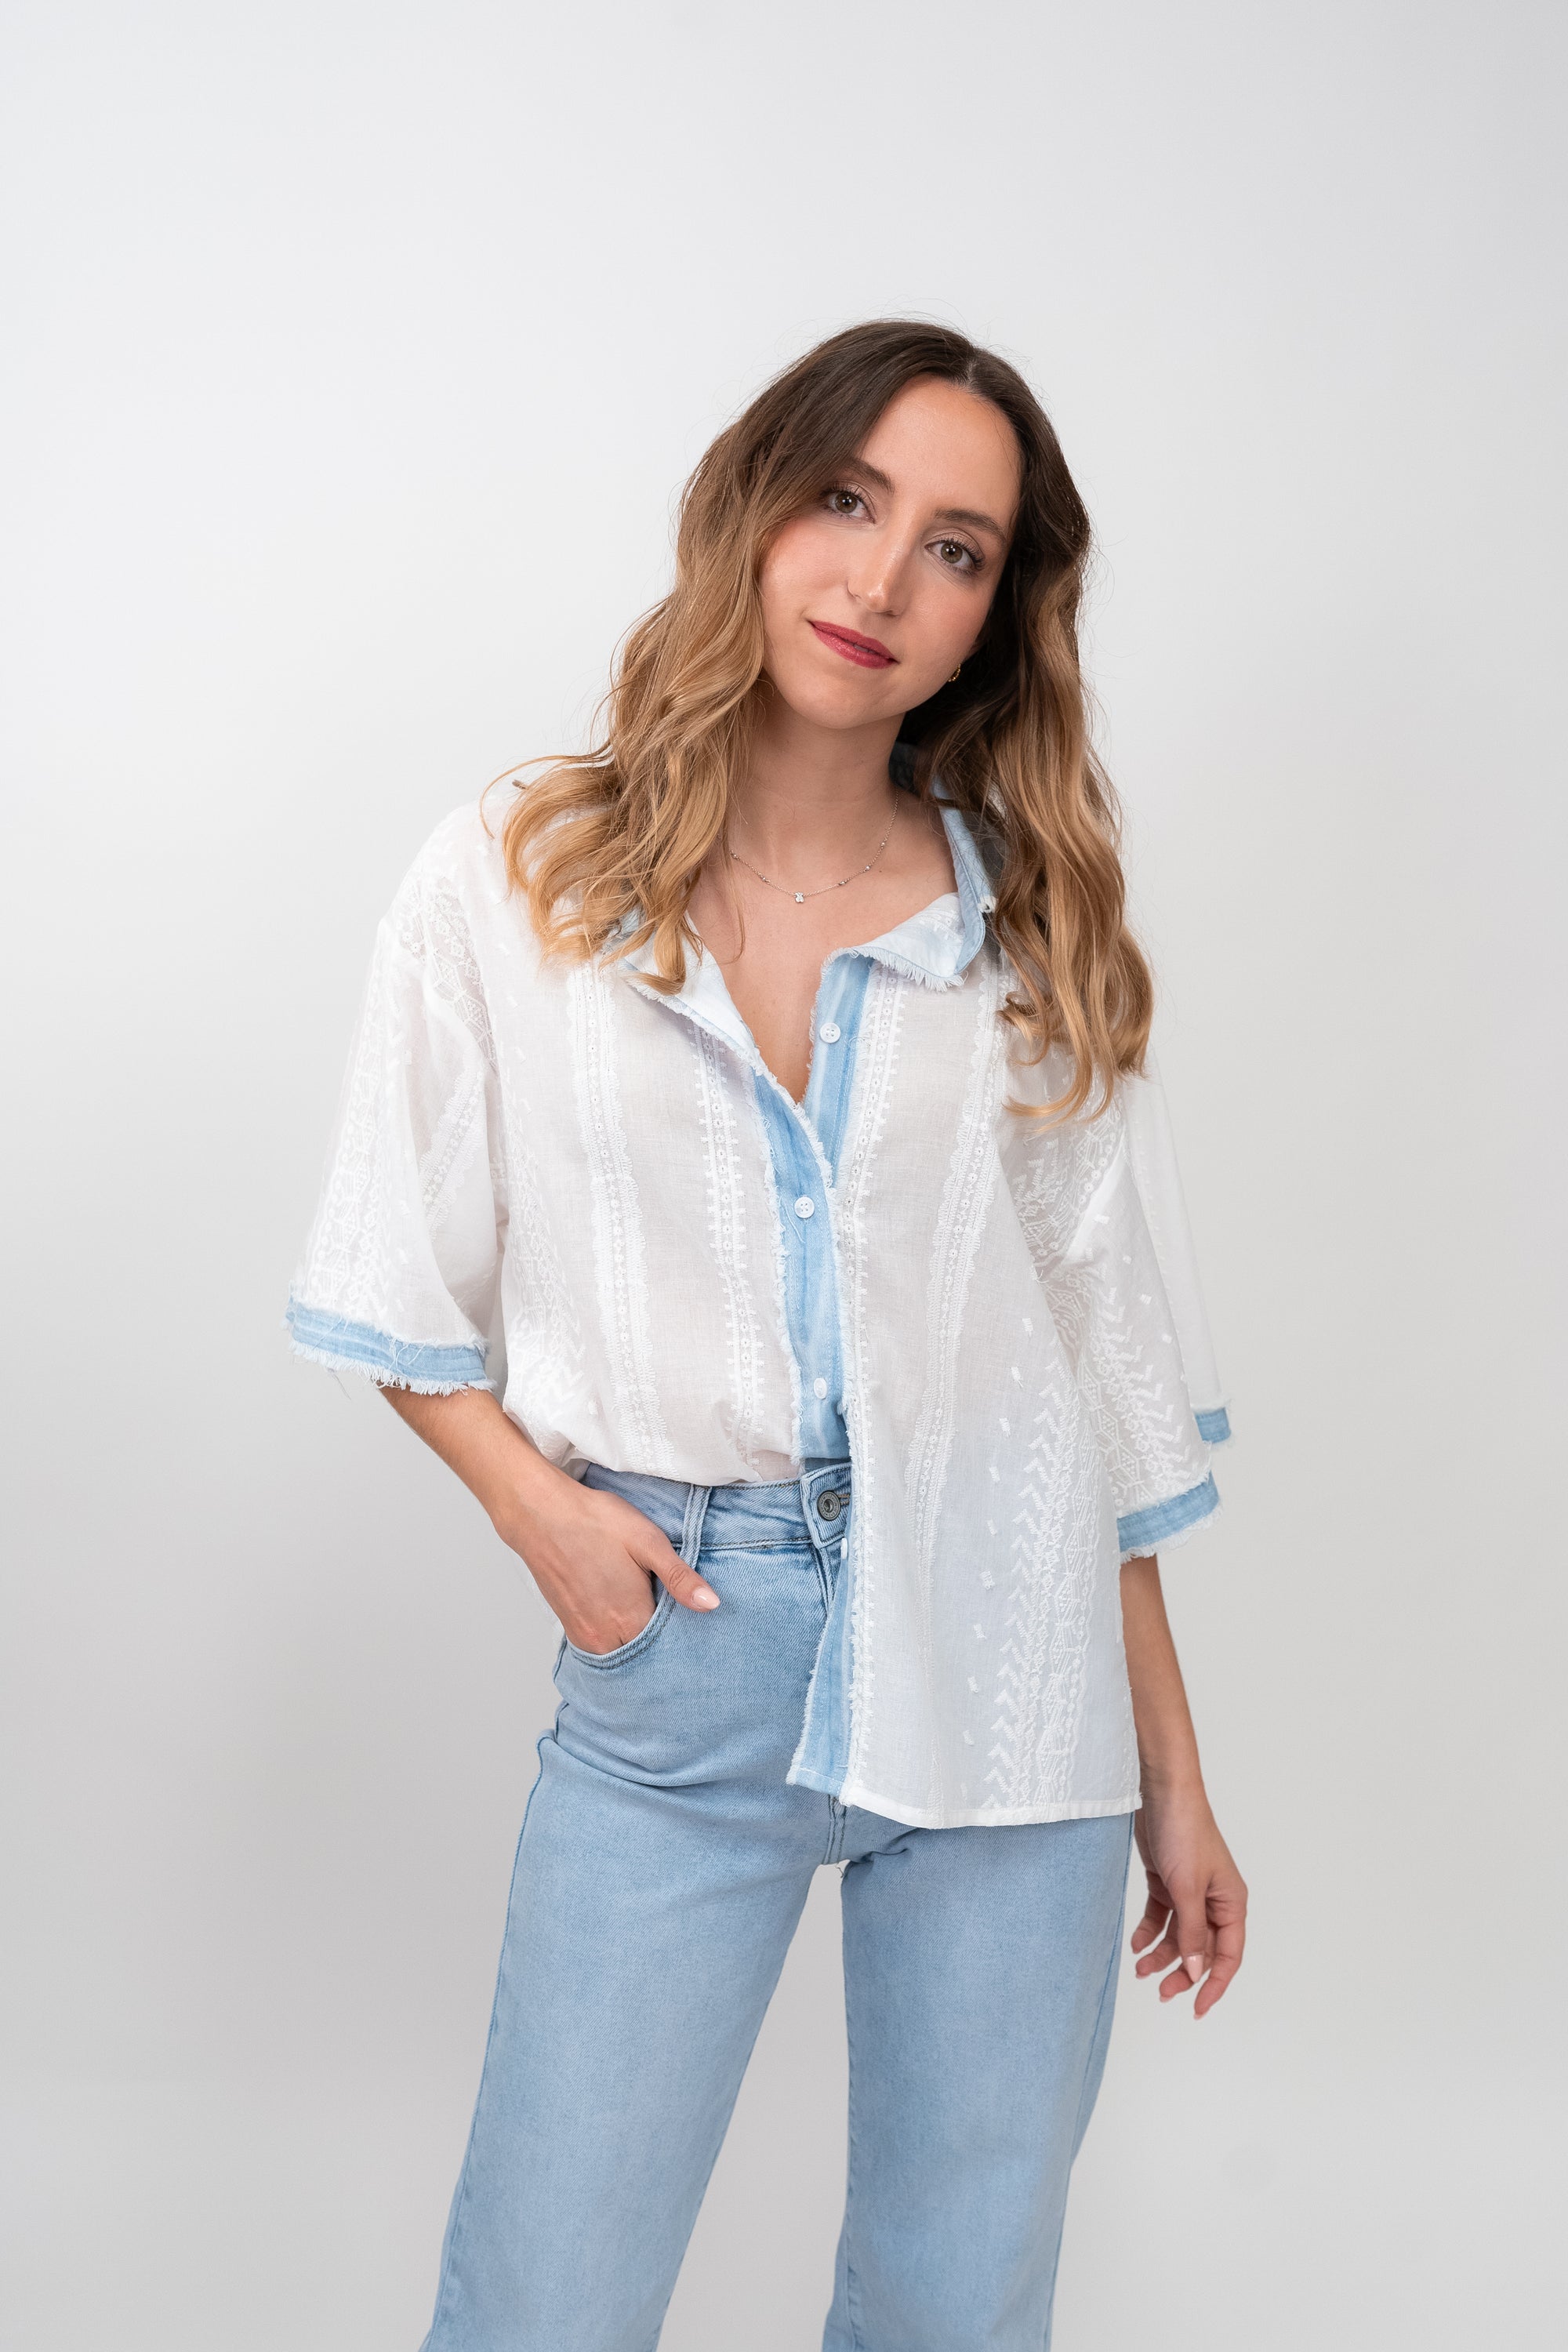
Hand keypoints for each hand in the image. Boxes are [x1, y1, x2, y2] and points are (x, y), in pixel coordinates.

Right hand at [501, 1474, 719, 1655]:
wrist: (541, 1515)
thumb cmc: (595, 1522)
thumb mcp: (648, 1541)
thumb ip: (680, 1578)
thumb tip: (712, 1605)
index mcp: (631, 1617)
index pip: (668, 1645)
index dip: (682, 1633)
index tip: (689, 1620)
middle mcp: (606, 1635)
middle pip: (644, 1653)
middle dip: (659, 1641)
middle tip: (668, 1614)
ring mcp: (584, 1634)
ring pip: (621, 1652)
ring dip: (634, 1640)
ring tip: (645, 1613)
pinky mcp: (569, 1627)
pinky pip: (600, 1647)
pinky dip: (614, 1637)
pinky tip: (620, 1613)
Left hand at [1130, 1780, 1246, 2018]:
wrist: (1162, 1794)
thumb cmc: (1185, 1833)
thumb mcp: (1187, 1888)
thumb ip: (1192, 1933)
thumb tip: (1196, 1972)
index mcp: (1231, 1904)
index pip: (1228, 1956)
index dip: (1214, 1985)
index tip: (1196, 2010)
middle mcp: (1213, 1902)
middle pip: (1201, 1950)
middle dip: (1182, 1973)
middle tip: (1160, 1992)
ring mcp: (1190, 1892)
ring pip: (1179, 1937)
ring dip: (1161, 1955)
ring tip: (1140, 1969)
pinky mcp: (1168, 1882)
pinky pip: (1161, 1918)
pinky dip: (1149, 1932)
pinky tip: (1136, 1943)